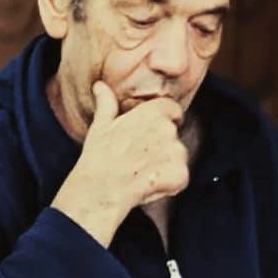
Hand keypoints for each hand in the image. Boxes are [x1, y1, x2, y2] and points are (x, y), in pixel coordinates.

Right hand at [52, 81, 188, 246]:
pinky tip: (148, 186)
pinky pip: (180, 178)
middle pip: (174, 136)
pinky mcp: (180, 174)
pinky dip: (169, 184)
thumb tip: (100, 86)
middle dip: (161, 148)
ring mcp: (176, 152)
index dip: (162, 123)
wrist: (99, 191)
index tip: (147, 137)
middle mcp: (168, 129)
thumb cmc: (97, 160)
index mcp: (152, 113)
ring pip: (178, 158)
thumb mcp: (100, 126)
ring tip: (141, 174)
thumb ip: (106, 103)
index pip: (172, 110)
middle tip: (137, 160)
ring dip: (165, 167)